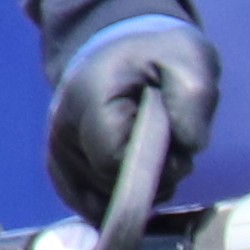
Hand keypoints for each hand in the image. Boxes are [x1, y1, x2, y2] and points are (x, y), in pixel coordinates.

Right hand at [43, 12, 218, 220]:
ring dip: (133, 192)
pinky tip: (136, 185)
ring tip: (153, 160)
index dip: (154, 168)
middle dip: (148, 180)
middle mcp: (62, 125)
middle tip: (171, 154)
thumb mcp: (190, 61)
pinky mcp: (58, 163)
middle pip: (105, 183)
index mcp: (89, 98)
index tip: (179, 152)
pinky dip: (112, 201)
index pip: (114, 160)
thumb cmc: (159, 57)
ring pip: (94, 198)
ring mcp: (56, 146)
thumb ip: (193, 99)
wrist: (125, 48)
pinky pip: (81, 201)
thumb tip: (188, 145)